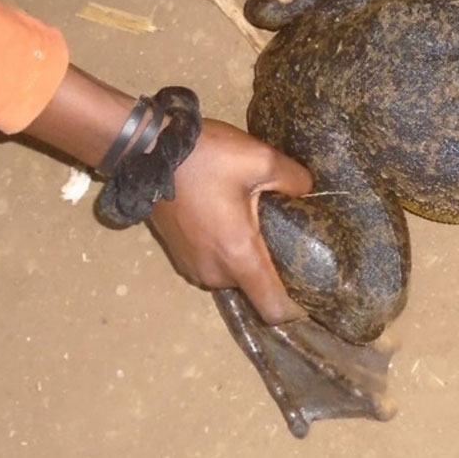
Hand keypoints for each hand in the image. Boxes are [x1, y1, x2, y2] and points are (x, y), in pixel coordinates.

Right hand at [150, 119, 312, 322]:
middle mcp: (215, 272)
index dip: (296, 307)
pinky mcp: (180, 257)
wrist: (148, 150)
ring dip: (247, 256)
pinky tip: (231, 220)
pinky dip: (226, 250)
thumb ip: (294, 180)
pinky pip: (215, 264)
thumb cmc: (206, 158)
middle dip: (272, 267)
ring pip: (234, 275)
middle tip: (285, 233)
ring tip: (256, 221)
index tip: (311, 288)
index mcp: (238, 255)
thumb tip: (308, 192)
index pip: (273, 308)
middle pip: (255, 288)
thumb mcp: (261, 160)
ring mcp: (194, 267)